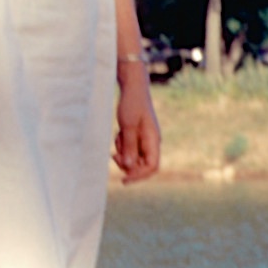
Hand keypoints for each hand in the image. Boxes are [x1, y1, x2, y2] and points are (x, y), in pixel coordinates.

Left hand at [113, 68, 160, 182]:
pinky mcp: (138, 136)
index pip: (152, 167)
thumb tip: (129, 168)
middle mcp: (151, 142)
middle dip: (127, 164)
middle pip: (142, 165)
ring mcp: (145, 139)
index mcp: (153, 140)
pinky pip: (130, 149)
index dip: (139, 176)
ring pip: (134, 158)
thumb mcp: (128, 126)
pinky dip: (122, 146)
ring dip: (124, 153)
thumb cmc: (132, 104)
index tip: (124, 180)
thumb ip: (129, 147)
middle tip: (114, 155)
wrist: (132, 87)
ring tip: (118, 138)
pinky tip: (119, 133)